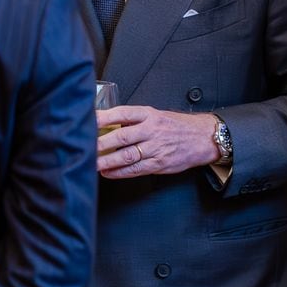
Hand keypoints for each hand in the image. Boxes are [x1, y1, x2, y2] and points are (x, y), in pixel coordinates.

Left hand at [96, 105, 219, 178]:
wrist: (202, 138)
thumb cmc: (176, 126)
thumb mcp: (156, 115)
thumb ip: (134, 121)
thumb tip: (107, 125)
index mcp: (149, 114)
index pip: (122, 114)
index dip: (104, 117)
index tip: (89, 120)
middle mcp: (152, 130)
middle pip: (121, 137)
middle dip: (100, 144)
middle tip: (84, 147)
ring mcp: (156, 148)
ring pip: (126, 156)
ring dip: (106, 161)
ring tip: (92, 163)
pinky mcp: (159, 163)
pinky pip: (135, 169)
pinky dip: (119, 172)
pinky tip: (107, 172)